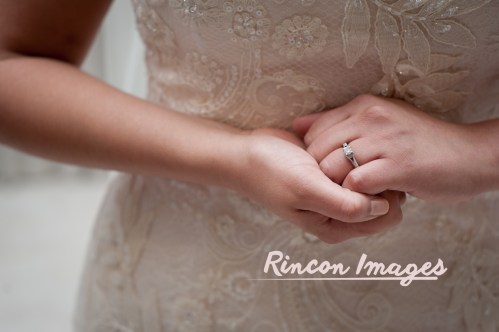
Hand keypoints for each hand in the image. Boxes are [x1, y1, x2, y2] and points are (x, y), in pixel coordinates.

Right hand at [228, 128, 402, 242]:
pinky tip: (344, 140)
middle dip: (379, 177)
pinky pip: (357, 166)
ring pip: (372, 179)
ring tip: (350, 145)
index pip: (385, 217)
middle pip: (383, 199)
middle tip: (362, 154)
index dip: (388, 194)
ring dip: (368, 162)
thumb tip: (384, 207)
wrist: (245, 153)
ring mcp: (336, 193)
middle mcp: (339, 213)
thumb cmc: (271, 172)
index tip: (372, 170)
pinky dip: (356, 153)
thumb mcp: (306, 190)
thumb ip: (344, 205)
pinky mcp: (332, 173)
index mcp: (336, 226)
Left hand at [294, 94, 484, 201]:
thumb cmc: (421, 143)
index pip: (314, 131)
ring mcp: (384, 141)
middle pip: (317, 151)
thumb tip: (295, 125)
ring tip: (357, 193)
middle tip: (341, 186)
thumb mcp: (378, 122)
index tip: (330, 170)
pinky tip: (372, 197)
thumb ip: (337, 122)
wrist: (471, 155)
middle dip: (322, 174)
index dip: (314, 156)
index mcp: (364, 105)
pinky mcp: (398, 166)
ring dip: (339, 187)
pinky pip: (356, 183)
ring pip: (332, 167)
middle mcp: (371, 118)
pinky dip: (357, 196)